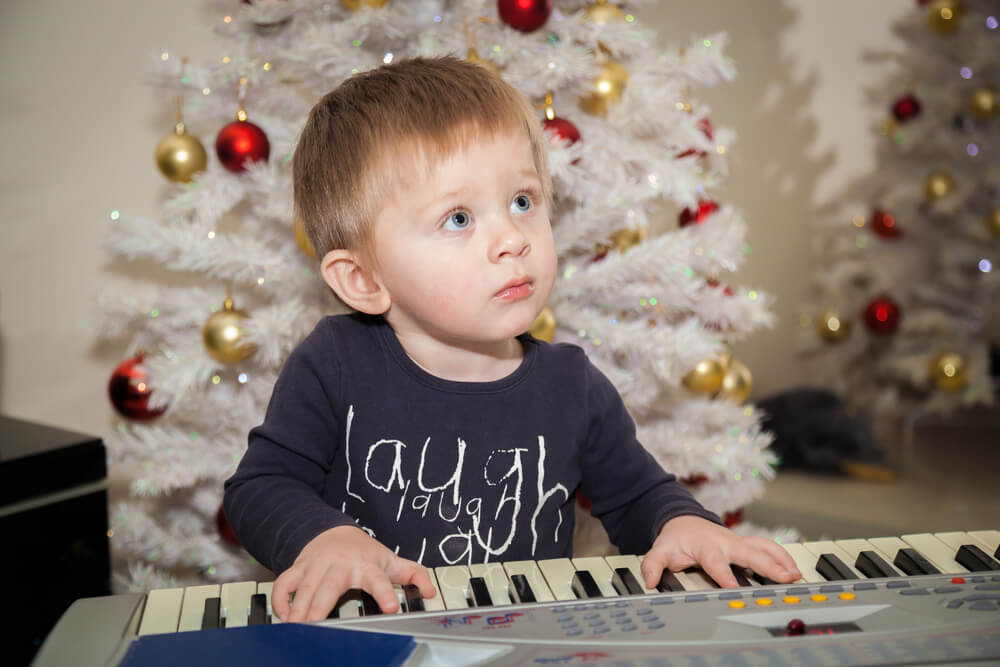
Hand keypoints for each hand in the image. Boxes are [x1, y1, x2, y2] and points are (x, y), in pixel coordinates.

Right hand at [271, 524, 435, 621]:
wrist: (333, 531)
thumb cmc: (363, 552)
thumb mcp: (390, 560)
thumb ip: (413, 574)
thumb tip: (430, 591)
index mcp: (366, 565)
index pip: (378, 579)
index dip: (385, 593)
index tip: (390, 607)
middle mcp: (339, 565)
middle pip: (330, 587)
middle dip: (322, 607)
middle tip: (317, 627)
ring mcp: (317, 565)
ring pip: (305, 587)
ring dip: (298, 608)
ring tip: (295, 628)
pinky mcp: (299, 567)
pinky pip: (285, 582)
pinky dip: (282, 598)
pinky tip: (284, 615)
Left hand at [640, 515, 800, 588]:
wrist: (683, 520)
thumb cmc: (676, 538)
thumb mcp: (660, 550)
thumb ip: (653, 564)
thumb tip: (650, 580)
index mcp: (706, 546)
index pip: (716, 563)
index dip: (725, 576)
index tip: (735, 587)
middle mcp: (726, 543)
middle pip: (749, 554)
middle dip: (767, 566)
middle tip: (784, 578)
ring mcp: (738, 542)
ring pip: (763, 547)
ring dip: (780, 559)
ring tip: (795, 573)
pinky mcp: (745, 543)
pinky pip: (766, 546)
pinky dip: (781, 555)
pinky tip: (793, 567)